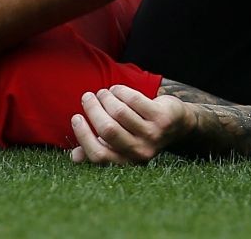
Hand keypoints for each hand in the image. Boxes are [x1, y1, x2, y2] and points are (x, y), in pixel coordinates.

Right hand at [68, 85, 187, 165]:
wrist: (177, 125)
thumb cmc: (139, 133)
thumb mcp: (119, 145)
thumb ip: (97, 149)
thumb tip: (74, 157)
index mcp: (126, 162)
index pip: (99, 155)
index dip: (84, 136)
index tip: (76, 117)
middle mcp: (140, 152)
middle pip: (108, 130)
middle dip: (93, 109)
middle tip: (88, 97)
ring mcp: (153, 135)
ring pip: (120, 112)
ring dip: (106, 98)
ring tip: (103, 93)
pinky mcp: (162, 118)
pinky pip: (134, 100)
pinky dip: (121, 91)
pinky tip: (117, 90)